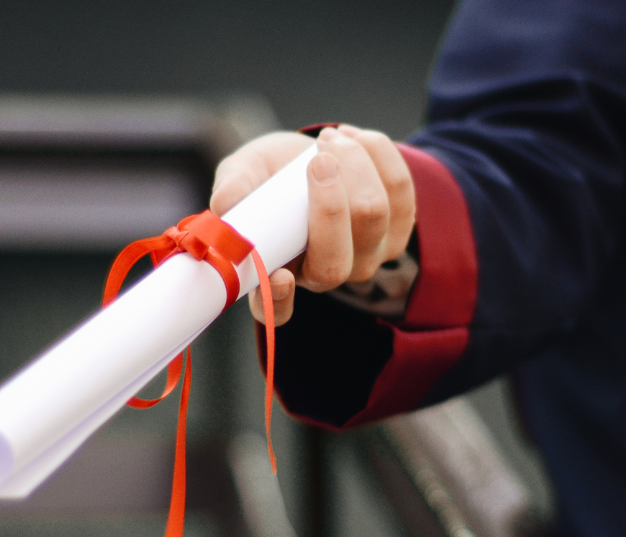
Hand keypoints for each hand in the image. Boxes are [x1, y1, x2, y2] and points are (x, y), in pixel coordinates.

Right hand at [210, 125, 415, 325]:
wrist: (315, 154)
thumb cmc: (272, 174)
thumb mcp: (244, 173)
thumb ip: (234, 187)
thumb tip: (225, 204)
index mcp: (279, 273)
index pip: (277, 309)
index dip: (279, 300)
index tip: (279, 276)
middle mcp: (326, 275)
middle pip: (336, 261)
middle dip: (330, 203)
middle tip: (317, 158)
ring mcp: (368, 256)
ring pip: (373, 216)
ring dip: (354, 164)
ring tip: (329, 139)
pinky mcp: (399, 228)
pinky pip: (400, 189)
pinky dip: (377, 153)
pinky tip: (353, 138)